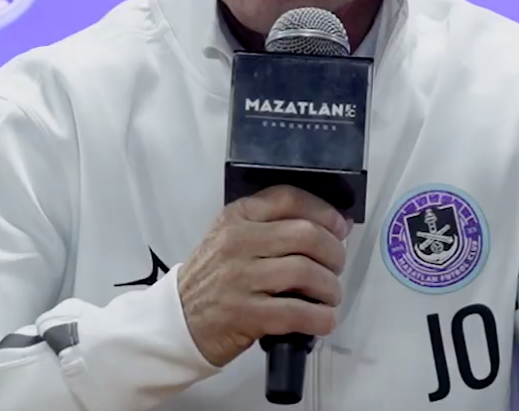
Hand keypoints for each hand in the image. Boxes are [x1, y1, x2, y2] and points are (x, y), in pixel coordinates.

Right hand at [177, 185, 351, 367]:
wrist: (178, 319)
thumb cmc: (214, 278)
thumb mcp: (231, 238)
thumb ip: (270, 226)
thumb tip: (330, 226)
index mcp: (237, 217)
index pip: (289, 199)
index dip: (324, 212)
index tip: (340, 228)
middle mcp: (237, 242)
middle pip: (305, 235)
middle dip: (334, 252)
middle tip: (336, 267)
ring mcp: (240, 278)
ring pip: (305, 272)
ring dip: (330, 287)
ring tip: (330, 296)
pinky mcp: (245, 314)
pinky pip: (297, 312)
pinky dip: (320, 317)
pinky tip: (324, 319)